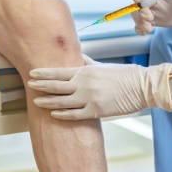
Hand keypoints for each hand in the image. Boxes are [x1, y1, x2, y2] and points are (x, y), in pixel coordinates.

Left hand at [28, 62, 171, 119]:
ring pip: (62, 102)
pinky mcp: (96, 111)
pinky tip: (54, 114)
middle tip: (29, 84)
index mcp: (86, 71)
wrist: (143, 87)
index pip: (59, 71)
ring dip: (47, 102)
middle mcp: (85, 84)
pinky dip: (63, 115)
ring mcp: (89, 99)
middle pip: (56, 86)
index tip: (32, 73)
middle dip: (41, 86)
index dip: (44, 73)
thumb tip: (76, 57)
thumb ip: (87, 63)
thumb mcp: (103, 66)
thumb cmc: (124, 75)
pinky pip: (75, 115)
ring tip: (36, 101)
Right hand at [131, 0, 171, 35]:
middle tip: (149, 20)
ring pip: (139, 14)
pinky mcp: (159, 19)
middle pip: (139, 3)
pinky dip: (140, 28)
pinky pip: (144, 23)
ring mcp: (157, 9)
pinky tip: (144, 33)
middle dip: (139, 11)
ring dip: (138, 22)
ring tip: (148, 29)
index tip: (136, 1)